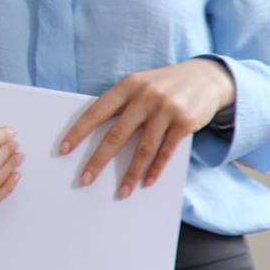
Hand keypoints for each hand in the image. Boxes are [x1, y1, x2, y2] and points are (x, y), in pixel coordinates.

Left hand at [62, 59, 234, 197]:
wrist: (206, 77)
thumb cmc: (163, 85)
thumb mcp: (140, 85)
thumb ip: (121, 104)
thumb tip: (96, 133)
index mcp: (127, 86)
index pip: (96, 111)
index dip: (79, 132)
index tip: (63, 150)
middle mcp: (145, 96)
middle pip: (116, 134)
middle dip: (99, 160)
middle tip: (85, 180)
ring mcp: (166, 109)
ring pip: (143, 148)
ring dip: (131, 174)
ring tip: (121, 192)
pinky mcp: (185, 122)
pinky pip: (166, 151)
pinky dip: (155, 169)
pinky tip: (146, 182)